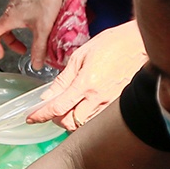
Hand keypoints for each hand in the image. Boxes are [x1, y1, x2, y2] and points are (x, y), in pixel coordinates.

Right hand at [0, 0, 66, 66]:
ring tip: (36, 37)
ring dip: (20, 32)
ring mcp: (18, 2)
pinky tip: (42, 22)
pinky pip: (21, 13)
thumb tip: (36, 65)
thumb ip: (39, 48)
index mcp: (9, 17)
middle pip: (2, 28)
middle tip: (23, 49)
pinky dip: (27, 23)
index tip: (2, 56)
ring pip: (13, 20)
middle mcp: (10, 9)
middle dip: (11, 42)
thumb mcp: (43, 28)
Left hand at [27, 21, 145, 129]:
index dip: (41, 115)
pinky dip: (84, 117)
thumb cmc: (112, 44)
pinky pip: (96, 119)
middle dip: (56, 119)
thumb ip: (63, 78)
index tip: (31, 118)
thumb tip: (48, 95)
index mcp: (86, 83)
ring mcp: (109, 104)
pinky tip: (82, 106)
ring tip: (67, 107)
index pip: (58, 107)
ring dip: (70, 119)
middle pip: (70, 122)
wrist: (138, 44)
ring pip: (83, 124)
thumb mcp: (81, 56)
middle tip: (51, 110)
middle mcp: (98, 97)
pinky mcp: (117, 106)